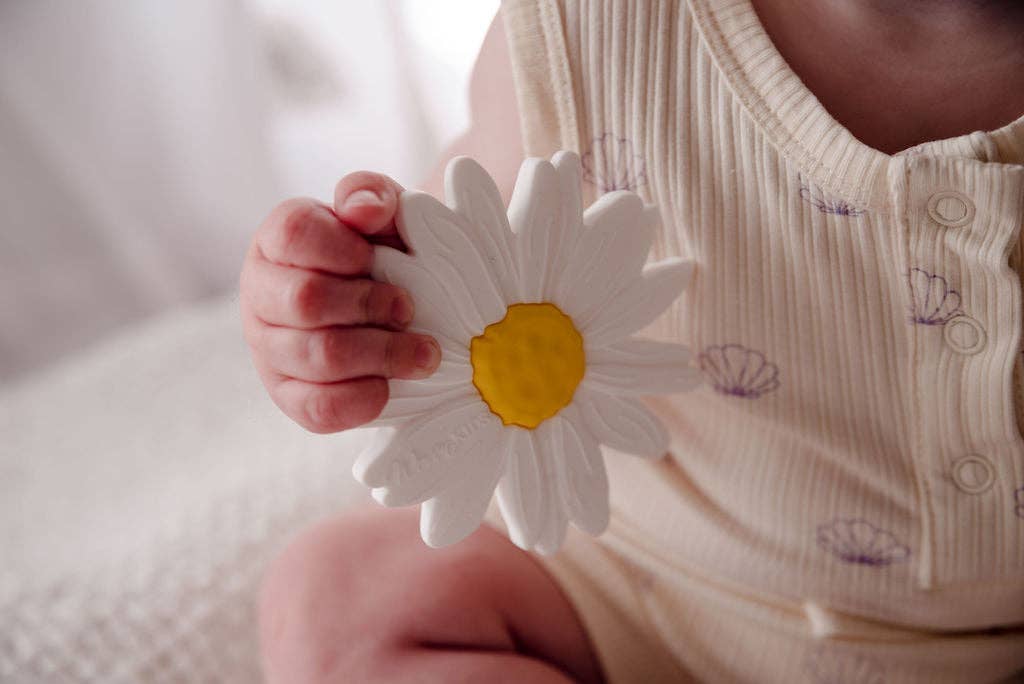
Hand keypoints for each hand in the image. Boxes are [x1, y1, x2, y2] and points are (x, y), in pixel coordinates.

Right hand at [240, 172, 441, 432]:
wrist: (397, 304)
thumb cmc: (383, 250)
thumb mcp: (384, 212)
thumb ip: (371, 195)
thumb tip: (363, 209)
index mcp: (278, 239)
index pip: (293, 234)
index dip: (343, 248)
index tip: (375, 258)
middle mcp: (262, 294)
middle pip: (307, 301)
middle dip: (370, 305)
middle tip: (409, 308)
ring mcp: (270, 350)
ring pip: (320, 357)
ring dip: (383, 354)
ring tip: (424, 352)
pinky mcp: (290, 397)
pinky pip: (320, 408)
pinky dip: (365, 398)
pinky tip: (393, 384)